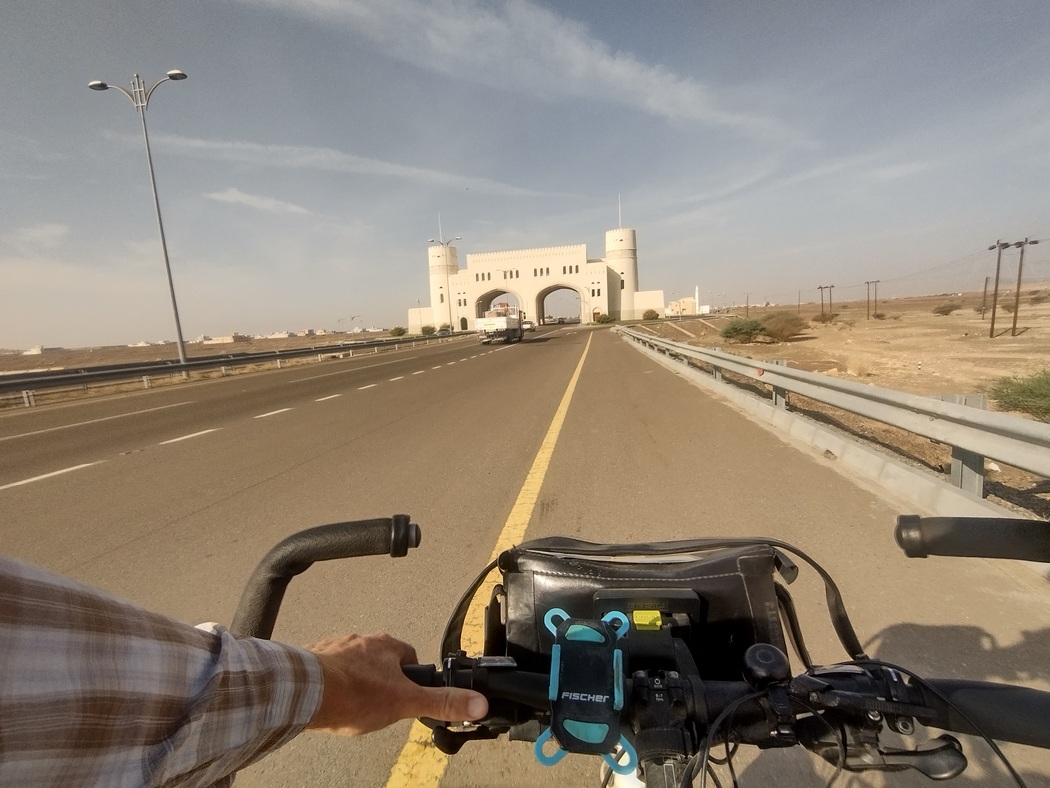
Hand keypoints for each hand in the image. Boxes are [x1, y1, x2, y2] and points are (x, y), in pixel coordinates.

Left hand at [304, 633, 487, 735]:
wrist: (305, 692)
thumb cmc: (352, 694)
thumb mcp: (406, 703)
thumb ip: (441, 703)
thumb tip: (477, 702)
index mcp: (387, 647)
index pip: (409, 657)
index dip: (412, 679)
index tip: (409, 694)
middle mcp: (361, 641)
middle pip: (380, 661)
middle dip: (381, 681)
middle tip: (380, 705)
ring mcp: (335, 649)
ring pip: (353, 665)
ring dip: (355, 682)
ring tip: (353, 707)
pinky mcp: (313, 660)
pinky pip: (327, 671)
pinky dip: (331, 685)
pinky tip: (330, 703)